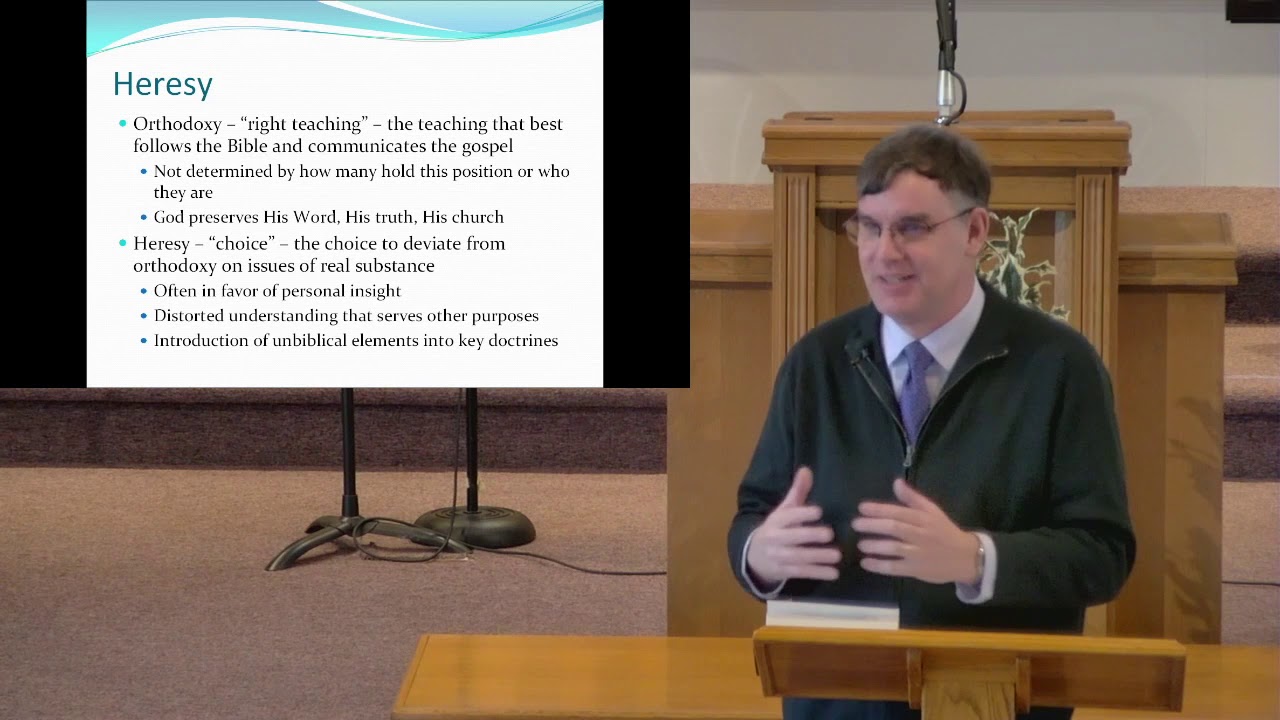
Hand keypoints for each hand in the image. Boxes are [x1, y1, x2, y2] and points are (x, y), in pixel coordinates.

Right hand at [745, 466, 841, 585]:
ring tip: (837, 556)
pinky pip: (801, 573)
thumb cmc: (777, 528)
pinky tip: (834, 573)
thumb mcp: (785, 510)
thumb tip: (807, 469)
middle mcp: (774, 538)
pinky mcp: (784, 571)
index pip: (788, 516)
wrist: (754, 556)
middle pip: (792, 537)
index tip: (819, 512)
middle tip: (830, 534)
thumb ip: (798, 492)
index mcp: (776, 520)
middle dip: (810, 535)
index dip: (802, 514)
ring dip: (817, 557)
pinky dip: (817, 573)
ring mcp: (778, 556)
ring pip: (797, 557)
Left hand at [851, 478, 979, 584]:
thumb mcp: (933, 511)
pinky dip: (879, 566)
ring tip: (860, 544)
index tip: (862, 508)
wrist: (966, 557)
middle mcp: (921, 534)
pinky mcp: (917, 569)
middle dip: (873, 525)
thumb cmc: (945, 531)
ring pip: (894, 548)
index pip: (899, 512)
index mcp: (924, 518)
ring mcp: (919, 553)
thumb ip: (913, 498)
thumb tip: (896, 482)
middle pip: (895, 528)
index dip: (879, 509)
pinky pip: (895, 568)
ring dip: (875, 546)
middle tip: (855, 524)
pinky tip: (866, 563)